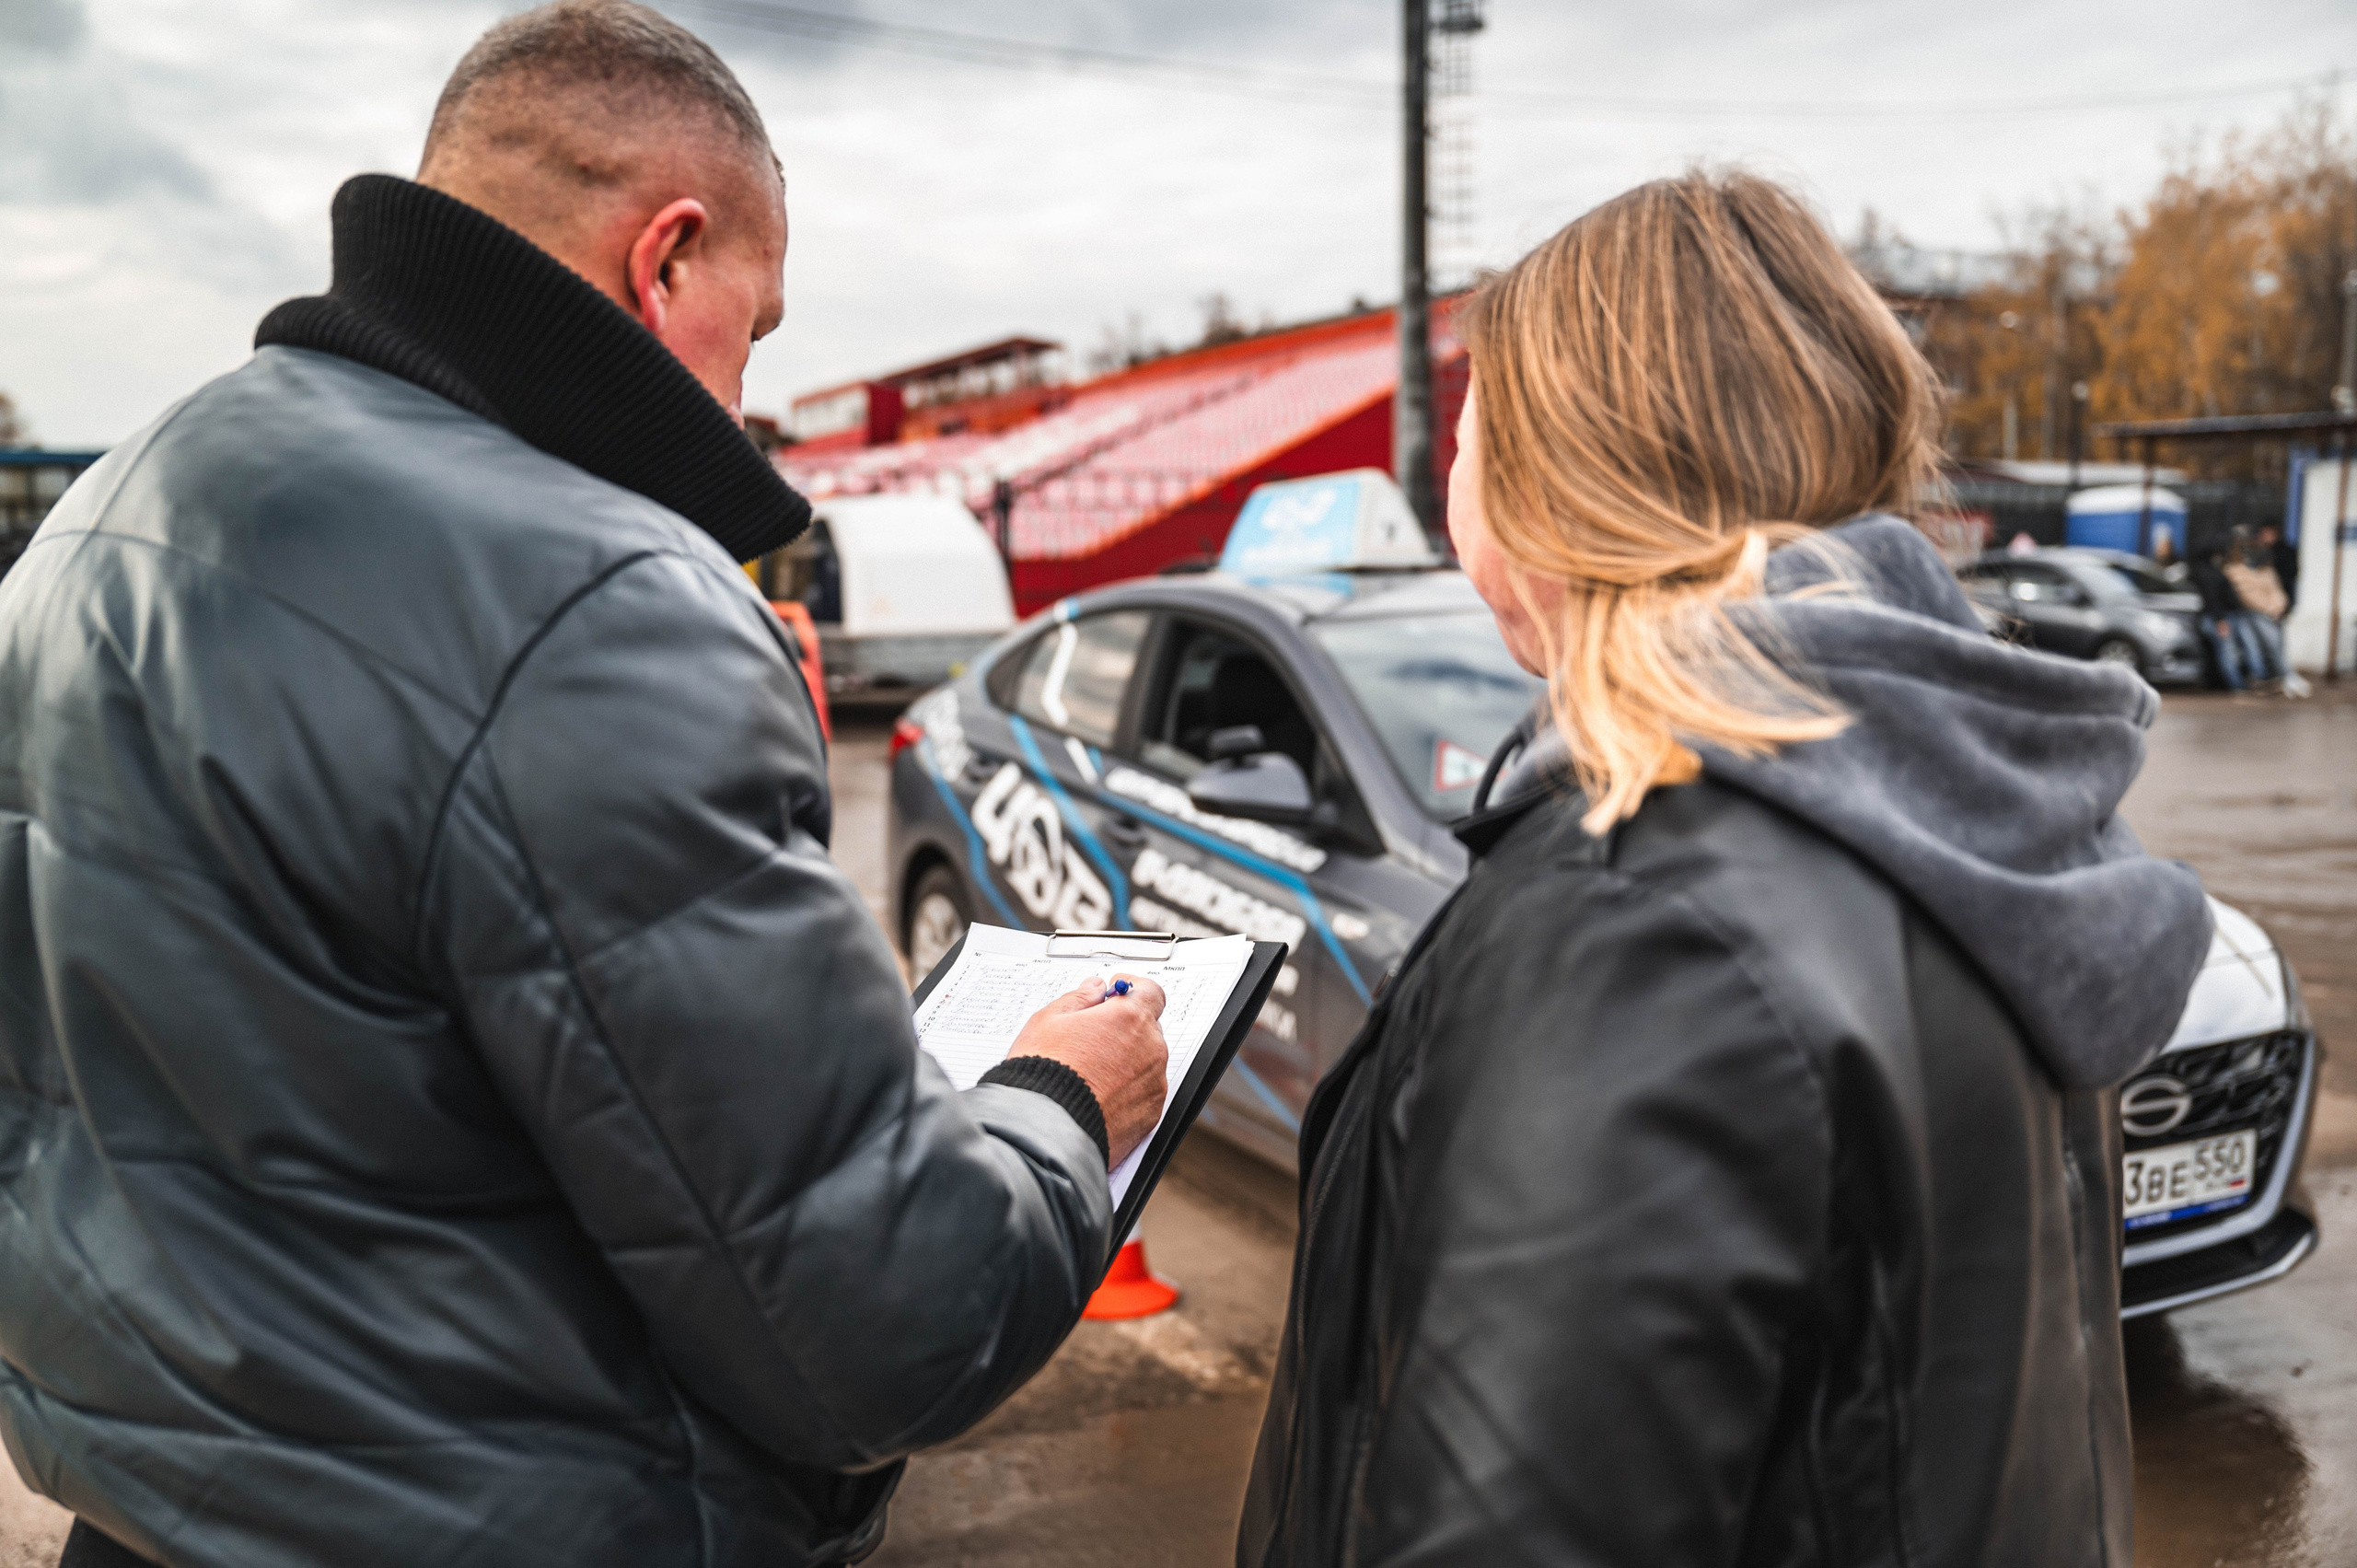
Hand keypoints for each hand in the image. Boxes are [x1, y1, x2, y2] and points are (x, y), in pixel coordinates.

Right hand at [1005, 975, 1168, 1168]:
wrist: (1046, 1129)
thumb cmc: (1044, 1073)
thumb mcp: (1048, 1020)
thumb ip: (1079, 999)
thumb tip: (1095, 989)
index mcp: (1130, 1018)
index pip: (1150, 991)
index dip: (1131, 989)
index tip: (1116, 994)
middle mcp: (1151, 1048)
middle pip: (1147, 1027)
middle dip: (1125, 1028)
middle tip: (1093, 1038)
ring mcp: (1154, 1083)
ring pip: (1146, 1062)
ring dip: (1127, 1061)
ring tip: (1090, 1073)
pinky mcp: (1151, 1114)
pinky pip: (1145, 1093)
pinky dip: (1128, 1091)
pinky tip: (1099, 1095)